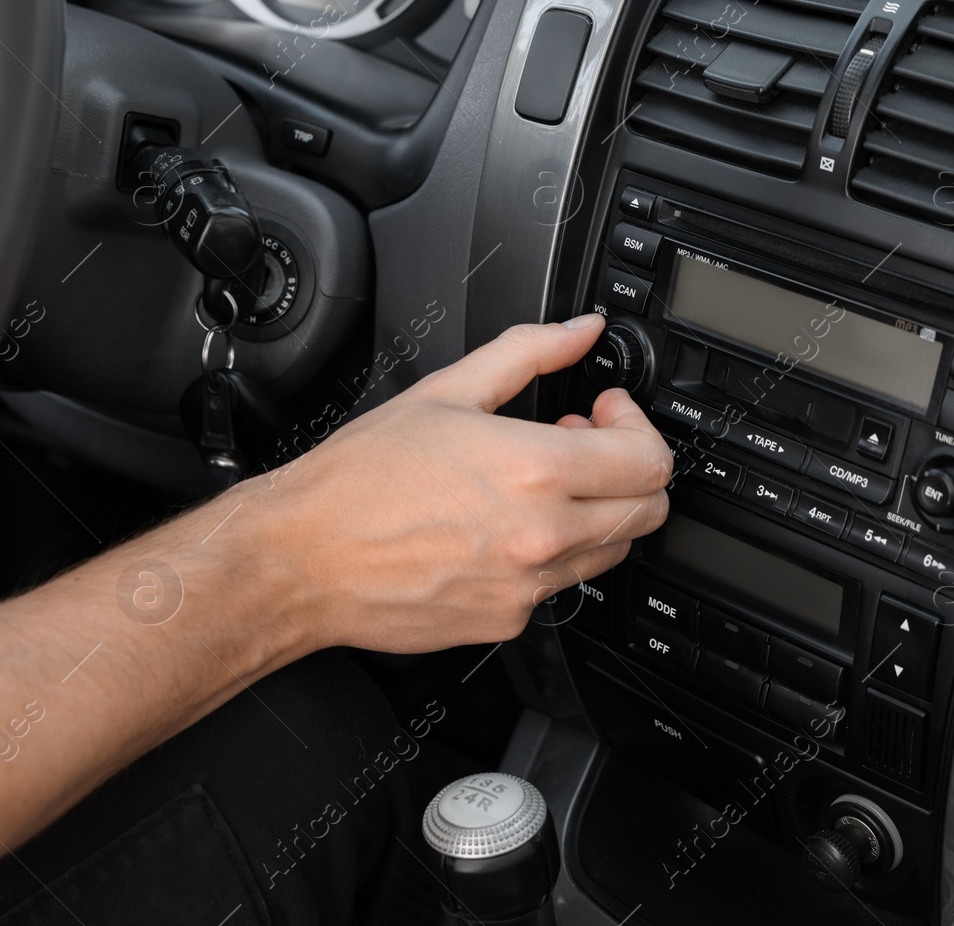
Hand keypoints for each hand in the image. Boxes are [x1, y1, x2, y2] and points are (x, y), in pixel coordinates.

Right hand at [244, 315, 670, 653]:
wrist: (304, 558)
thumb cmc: (358, 481)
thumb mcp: (445, 391)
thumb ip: (528, 352)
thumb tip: (578, 332)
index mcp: (535, 471)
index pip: (649, 460)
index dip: (636, 426)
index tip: (606, 413)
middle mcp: (542, 536)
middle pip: (647, 511)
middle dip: (628, 470)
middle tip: (582, 445)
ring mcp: (528, 587)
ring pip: (612, 552)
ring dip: (595, 512)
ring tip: (540, 485)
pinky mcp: (508, 621)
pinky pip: (561, 587)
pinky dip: (551, 555)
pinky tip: (506, 528)